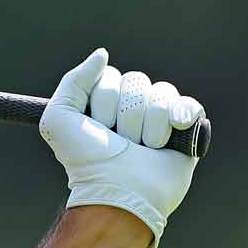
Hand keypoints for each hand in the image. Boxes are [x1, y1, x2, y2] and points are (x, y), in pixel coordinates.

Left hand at [37, 49, 206, 247]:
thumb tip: (102, 54)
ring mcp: (160, 119)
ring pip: (162, 94)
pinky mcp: (185, 131)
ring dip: (149, 125)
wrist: (120, 193)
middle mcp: (132, 108)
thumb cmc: (86, 161)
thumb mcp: (59, 118)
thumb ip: (74, 81)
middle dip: (126, 116)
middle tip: (121, 142)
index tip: (98, 128)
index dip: (104, 101)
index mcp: (104, 103)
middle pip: (137, 82)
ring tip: (143, 149)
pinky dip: (181, 118)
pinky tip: (170, 136)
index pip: (112, 77)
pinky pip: (189, 104)